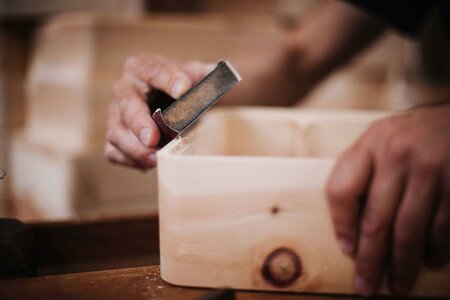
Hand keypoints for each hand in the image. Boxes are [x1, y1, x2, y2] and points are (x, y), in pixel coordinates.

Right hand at [105, 54, 212, 168]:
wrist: (179, 104)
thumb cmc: (186, 89)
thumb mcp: (198, 77)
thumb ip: (207, 76)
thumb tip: (215, 80)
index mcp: (143, 66)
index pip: (153, 70)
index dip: (168, 80)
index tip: (184, 91)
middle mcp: (124, 88)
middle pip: (127, 104)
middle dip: (139, 122)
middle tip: (152, 138)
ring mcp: (116, 114)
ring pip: (116, 131)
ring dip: (135, 148)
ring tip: (156, 159)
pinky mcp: (116, 137)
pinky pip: (114, 151)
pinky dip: (130, 160)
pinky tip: (149, 165)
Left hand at [326, 102, 449, 295]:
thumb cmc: (405, 138)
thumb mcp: (375, 143)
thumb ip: (358, 176)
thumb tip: (349, 234)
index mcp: (370, 144)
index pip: (341, 190)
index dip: (340, 225)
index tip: (347, 250)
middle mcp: (398, 155)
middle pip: (376, 219)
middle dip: (371, 260)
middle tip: (367, 287)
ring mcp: (431, 169)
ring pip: (410, 230)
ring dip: (403, 264)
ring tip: (398, 286)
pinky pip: (442, 227)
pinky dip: (435, 251)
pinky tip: (428, 263)